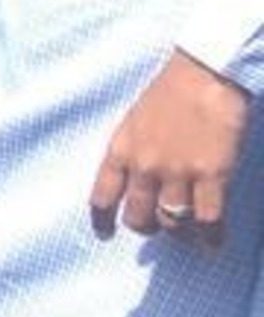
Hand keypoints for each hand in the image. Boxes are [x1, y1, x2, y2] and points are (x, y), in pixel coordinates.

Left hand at [90, 51, 249, 247]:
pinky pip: (207, 219)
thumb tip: (139, 177)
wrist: (206, 72)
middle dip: (147, 228)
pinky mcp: (211, 175)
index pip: (102, 196)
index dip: (102, 220)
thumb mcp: (136, 120)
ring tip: (190, 238)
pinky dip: (210, 237)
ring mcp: (177, 173)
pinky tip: (213, 244)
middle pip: (137, 216)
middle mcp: (143, 167)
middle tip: (158, 229)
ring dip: (180, 235)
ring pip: (172, 222)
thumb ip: (134, 150)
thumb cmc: (173, 89)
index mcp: (120, 150)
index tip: (105, 235)